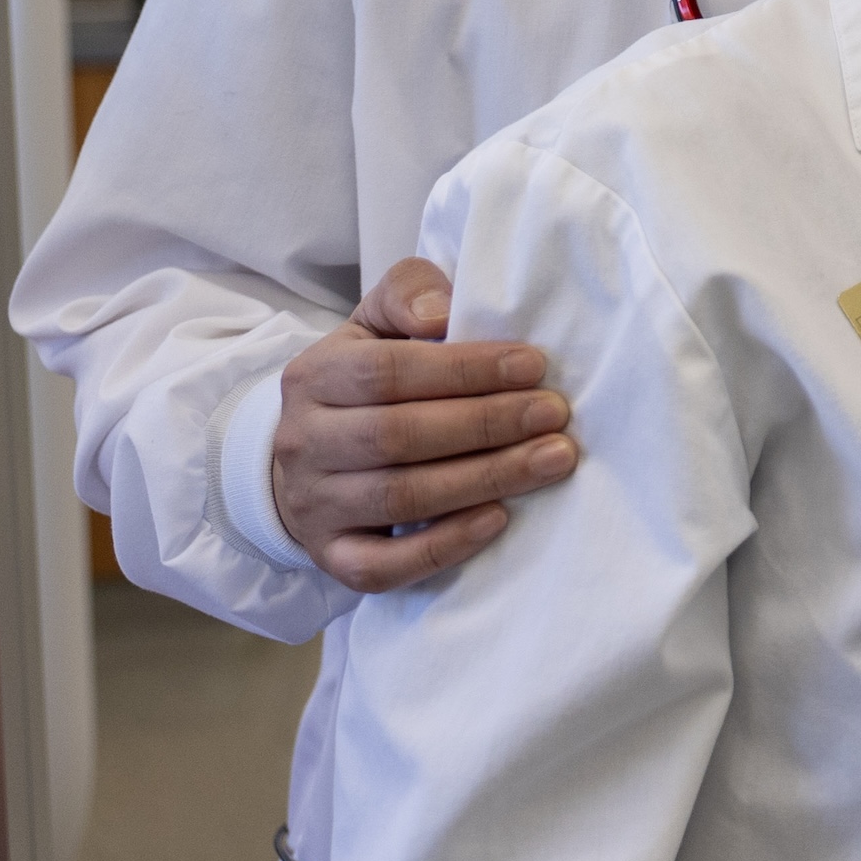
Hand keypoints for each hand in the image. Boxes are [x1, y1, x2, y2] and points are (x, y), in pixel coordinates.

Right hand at [271, 257, 578, 592]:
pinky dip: (443, 546)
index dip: (464, 370)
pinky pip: (382, 566)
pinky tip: (498, 521)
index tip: (534, 366)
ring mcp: (314, 506)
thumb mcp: (376, 323)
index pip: (387, 373)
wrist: (306, 459)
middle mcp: (304, 443)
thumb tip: (442, 313)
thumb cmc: (364, 382)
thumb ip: (408, 294)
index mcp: (313, 376)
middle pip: (397, 436)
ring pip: (399, 498)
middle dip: (486, 424)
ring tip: (553, 460)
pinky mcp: (333, 558)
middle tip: (555, 414)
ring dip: (484, 479)